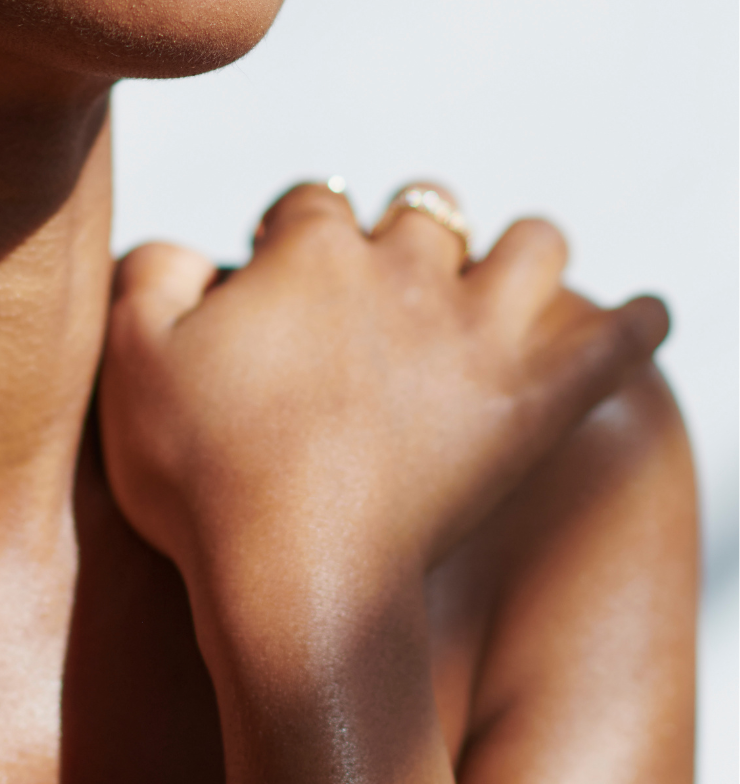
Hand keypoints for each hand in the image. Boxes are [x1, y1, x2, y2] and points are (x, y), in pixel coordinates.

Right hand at [99, 183, 667, 644]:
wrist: (296, 580)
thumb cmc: (202, 476)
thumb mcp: (131, 360)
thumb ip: (151, 271)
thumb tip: (186, 248)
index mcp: (313, 252)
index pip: (311, 203)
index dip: (291, 231)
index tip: (277, 267)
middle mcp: (407, 270)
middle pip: (425, 213)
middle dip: (404, 236)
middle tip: (382, 291)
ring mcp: (481, 333)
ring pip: (532, 246)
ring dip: (518, 252)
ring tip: (505, 277)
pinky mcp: (533, 403)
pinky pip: (611, 344)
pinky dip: (637, 324)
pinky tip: (652, 314)